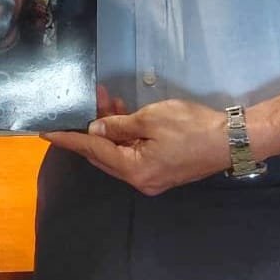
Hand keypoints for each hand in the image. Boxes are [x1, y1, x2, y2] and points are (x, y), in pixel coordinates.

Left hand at [43, 98, 228, 195]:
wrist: (233, 139)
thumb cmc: (191, 127)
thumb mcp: (150, 119)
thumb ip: (118, 126)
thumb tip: (95, 131)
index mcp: (134, 171)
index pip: (92, 152)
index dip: (69, 139)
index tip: (46, 132)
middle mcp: (140, 180)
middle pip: (103, 155)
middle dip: (90, 128)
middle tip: (86, 100)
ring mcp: (153, 177)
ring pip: (119, 153)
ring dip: (109, 128)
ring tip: (106, 99)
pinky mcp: (163, 170)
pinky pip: (134, 154)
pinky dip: (125, 135)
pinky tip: (123, 114)